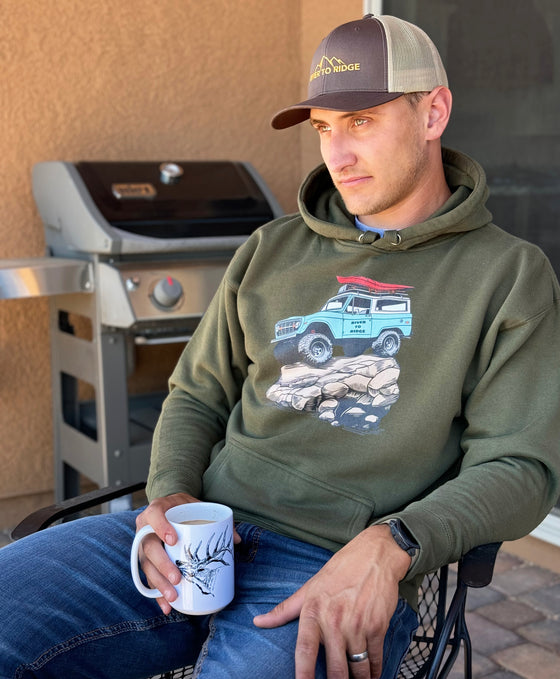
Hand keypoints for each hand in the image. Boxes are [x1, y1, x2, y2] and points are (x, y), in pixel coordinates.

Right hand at [135, 493, 240, 613]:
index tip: (173, 540)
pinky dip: (157, 594)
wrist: (168, 508)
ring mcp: (143, 547)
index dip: (160, 527)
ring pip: (147, 567)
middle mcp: (145, 529)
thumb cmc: (182, 507)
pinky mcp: (147, 561)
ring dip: (160, 584)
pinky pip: (149, 579)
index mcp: (156, 510)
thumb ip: (215, 519)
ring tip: (173, 597)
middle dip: (162, 565)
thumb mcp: (196, 505)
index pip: (153, 516)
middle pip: (149, 548)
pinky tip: (167, 606)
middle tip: (177, 578)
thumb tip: (236, 540)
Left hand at [253, 524, 410, 678]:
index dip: (303, 675)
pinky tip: (371, 674)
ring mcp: (357, 625)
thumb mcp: (310, 587)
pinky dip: (374, 672)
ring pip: (357, 669)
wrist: (374, 555)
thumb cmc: (340, 570)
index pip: (304, 651)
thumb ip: (285, 609)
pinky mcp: (377, 627)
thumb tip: (258, 622)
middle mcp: (334, 621)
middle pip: (335, 669)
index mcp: (313, 612)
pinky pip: (375, 660)